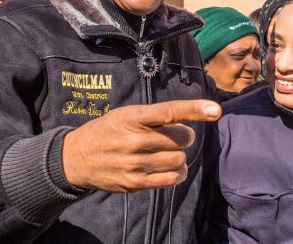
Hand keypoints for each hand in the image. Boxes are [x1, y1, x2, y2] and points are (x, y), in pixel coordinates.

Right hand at [62, 99, 221, 192]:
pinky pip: (171, 179)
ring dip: (178, 156)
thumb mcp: (126, 115)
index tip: (215, 110)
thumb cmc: (108, 131)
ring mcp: (135, 163)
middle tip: (171, 136)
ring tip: (164, 153)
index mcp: (132, 117)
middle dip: (183, 137)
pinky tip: (166, 168)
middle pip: (181, 139)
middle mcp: (134, 140)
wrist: (77, 158)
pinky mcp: (135, 183)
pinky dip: (175, 173)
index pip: (169, 111)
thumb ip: (154, 119)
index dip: (194, 110)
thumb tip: (188, 127)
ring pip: (179, 160)